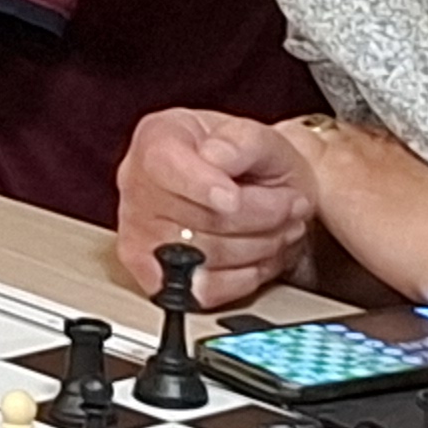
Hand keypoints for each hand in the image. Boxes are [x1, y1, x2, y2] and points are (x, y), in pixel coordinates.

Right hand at [115, 107, 320, 305]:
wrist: (258, 190)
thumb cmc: (252, 163)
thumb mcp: (261, 137)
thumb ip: (242, 141)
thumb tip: (217, 157)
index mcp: (157, 140)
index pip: (162, 164)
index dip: (199, 185)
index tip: (233, 198)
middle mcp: (136, 185)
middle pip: (194, 216)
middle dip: (259, 216)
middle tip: (291, 205)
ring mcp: (140, 233)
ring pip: (203, 257)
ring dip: (259, 247)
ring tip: (281, 228)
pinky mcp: (154, 275)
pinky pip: (202, 290)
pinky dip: (243, 278)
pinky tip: (259, 256)